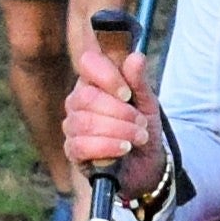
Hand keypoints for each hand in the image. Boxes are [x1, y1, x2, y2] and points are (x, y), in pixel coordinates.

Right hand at [59, 33, 163, 191]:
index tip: (128, 94)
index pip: (88, 63)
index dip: (108, 76)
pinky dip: (107, 147)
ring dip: (119, 130)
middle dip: (120, 112)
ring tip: (139, 137)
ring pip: (85, 122)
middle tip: (141, 123)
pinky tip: (124, 149)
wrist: (145, 163)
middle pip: (87, 97)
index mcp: (95, 81)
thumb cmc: (142, 128)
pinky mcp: (72, 151)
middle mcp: (77, 101)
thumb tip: (136, 57)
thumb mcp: (147, 103)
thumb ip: (139, 81)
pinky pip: (81, 145)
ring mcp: (72, 126)